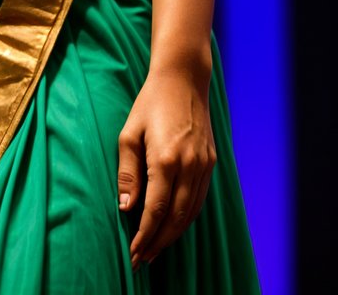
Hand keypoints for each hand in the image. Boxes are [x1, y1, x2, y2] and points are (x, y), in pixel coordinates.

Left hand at [116, 66, 216, 270]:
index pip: (156, 210)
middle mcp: (189, 165)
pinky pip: (200, 199)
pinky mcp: (210, 161)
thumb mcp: (129, 134)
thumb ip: (128, 172)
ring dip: (173, 234)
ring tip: (155, 247)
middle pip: (176, 218)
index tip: (134, 254)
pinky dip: (186, 216)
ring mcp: (204, 164)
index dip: (145, 236)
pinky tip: (173, 223)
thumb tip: (126, 208)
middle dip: (159, 242)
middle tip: (143, 259)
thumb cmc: (150, 103)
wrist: (183, 78)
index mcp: (166, 159)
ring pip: (191, 212)